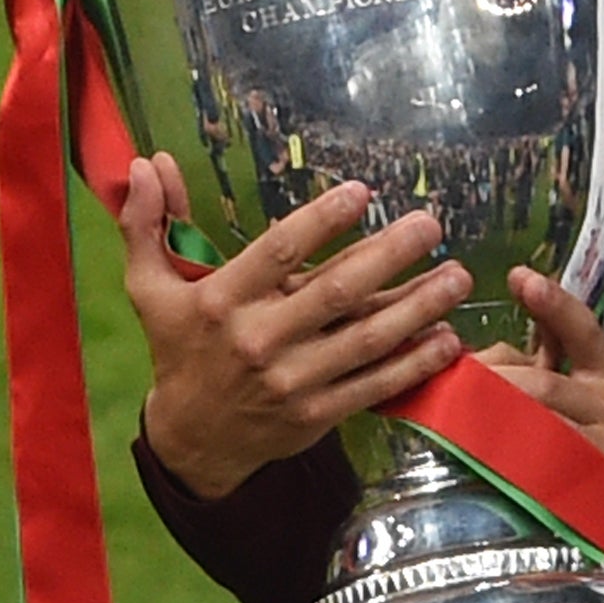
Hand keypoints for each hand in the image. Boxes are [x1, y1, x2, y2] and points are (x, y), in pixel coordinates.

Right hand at [120, 154, 470, 500]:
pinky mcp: (318, 415)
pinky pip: (374, 385)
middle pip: (335, 292)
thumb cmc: (179, 348)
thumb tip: (145, 163)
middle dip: (389, 255)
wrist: (193, 440)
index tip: (363, 192)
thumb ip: (147, 223)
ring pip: (366, 339)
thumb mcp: (151, 287)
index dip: (322, 221)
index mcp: (221, 301)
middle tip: (431, 223)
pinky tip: (448, 337)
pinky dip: (414, 363)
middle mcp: (259, 341)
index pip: (278, 253)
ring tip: (458, 275)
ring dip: (419, 306)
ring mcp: (292, 382)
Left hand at [477, 266, 603, 572]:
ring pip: (540, 429)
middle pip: (545, 385)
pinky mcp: (591, 494)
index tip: (520, 278)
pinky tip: (476, 461)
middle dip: (492, 379)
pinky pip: (541, 476)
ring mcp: (602, 454)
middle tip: (451, 376)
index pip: (583, 331)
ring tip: (449, 414)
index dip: (552, 304)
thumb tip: (503, 341)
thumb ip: (565, 362)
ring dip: (489, 420)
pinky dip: (507, 465)